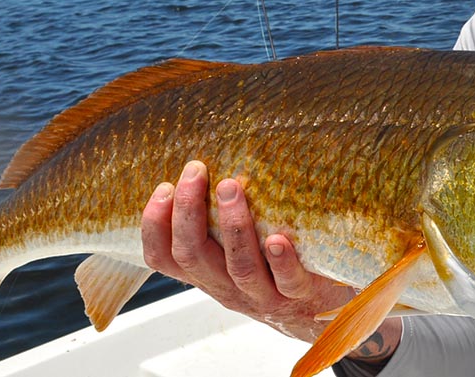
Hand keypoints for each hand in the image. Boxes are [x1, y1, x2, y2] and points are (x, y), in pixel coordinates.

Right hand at [141, 161, 402, 362]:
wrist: (319, 314)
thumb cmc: (271, 270)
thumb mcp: (235, 251)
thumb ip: (217, 224)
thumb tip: (207, 161)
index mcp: (208, 274)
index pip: (164, 257)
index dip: (155, 225)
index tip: (163, 188)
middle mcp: (229, 288)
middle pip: (195, 256)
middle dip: (189, 212)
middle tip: (195, 171)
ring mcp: (265, 295)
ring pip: (241, 267)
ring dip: (234, 226)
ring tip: (231, 187)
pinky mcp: (302, 296)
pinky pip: (288, 281)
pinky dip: (281, 260)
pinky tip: (278, 238)